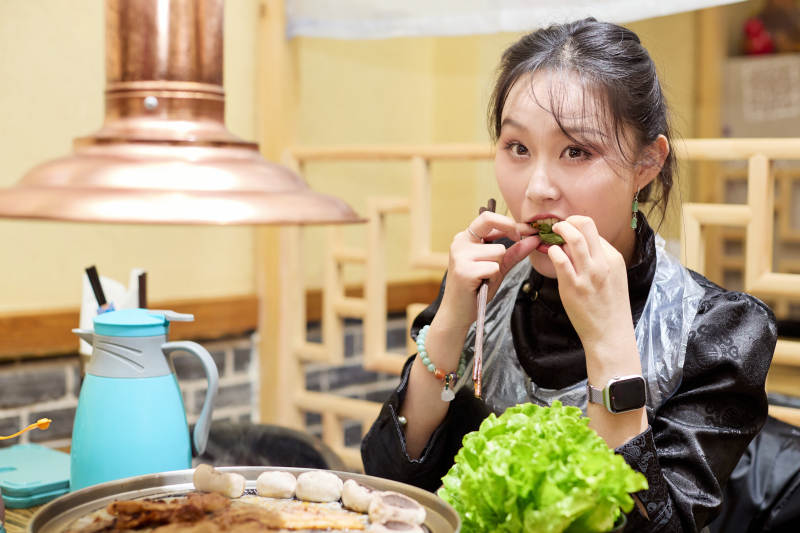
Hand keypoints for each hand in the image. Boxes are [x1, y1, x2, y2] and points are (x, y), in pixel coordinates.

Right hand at [437, 211, 537, 331]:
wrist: (457, 313)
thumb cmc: (476, 290)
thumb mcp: (497, 268)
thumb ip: (513, 253)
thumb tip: (533, 240)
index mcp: (465, 239)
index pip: (487, 217)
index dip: (509, 222)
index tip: (525, 231)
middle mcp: (459, 243)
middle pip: (494, 230)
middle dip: (506, 241)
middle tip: (510, 250)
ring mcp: (460, 256)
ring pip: (498, 251)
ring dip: (498, 268)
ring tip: (485, 279)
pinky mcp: (464, 271)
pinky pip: (494, 268)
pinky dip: (493, 278)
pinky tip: (481, 285)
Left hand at [546, 216, 635, 360]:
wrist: (610, 333)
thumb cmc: (609, 305)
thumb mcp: (613, 276)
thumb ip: (599, 259)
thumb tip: (578, 244)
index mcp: (613, 258)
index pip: (594, 230)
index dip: (578, 226)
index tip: (568, 230)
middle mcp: (602, 263)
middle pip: (586, 225)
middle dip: (569, 220)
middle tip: (558, 226)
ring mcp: (588, 274)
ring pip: (573, 238)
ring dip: (559, 230)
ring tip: (552, 233)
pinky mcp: (573, 286)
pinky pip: (560, 259)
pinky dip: (552, 251)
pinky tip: (551, 253)